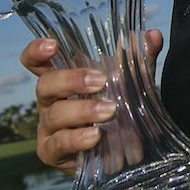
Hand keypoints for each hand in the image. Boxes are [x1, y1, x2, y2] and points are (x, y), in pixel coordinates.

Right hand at [19, 29, 163, 174]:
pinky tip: (95, 136)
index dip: (36, 52)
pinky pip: (58, 145)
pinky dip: (77, 139)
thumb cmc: (117, 109)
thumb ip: (140, 59)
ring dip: (83, 111)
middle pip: (45, 85)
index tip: (52, 45)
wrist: (122, 152)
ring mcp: (48, 128)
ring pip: (55, 115)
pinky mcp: (52, 153)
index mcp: (62, 80)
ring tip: (109, 111)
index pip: (36, 62)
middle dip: (71, 80)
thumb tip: (153, 36)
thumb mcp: (131, 83)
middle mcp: (49, 101)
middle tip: (100, 81)